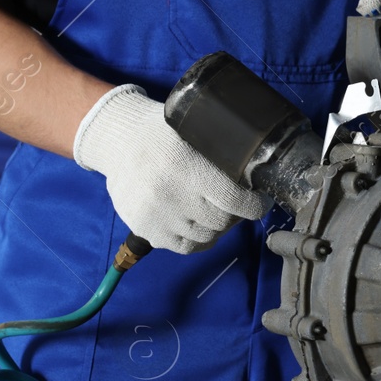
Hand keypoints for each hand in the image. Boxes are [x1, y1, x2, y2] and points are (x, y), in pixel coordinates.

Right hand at [73, 85, 267, 253]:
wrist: (120, 141)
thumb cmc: (164, 134)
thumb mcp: (196, 132)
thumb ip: (223, 153)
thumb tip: (257, 174)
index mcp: (188, 168)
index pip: (234, 201)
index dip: (255, 206)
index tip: (260, 202)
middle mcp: (171, 196)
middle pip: (222, 221)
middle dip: (235, 214)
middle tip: (237, 205)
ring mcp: (157, 217)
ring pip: (205, 237)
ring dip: (217, 228)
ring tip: (216, 213)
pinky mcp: (146, 230)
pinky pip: (184, 247)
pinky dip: (197, 240)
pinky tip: (199, 225)